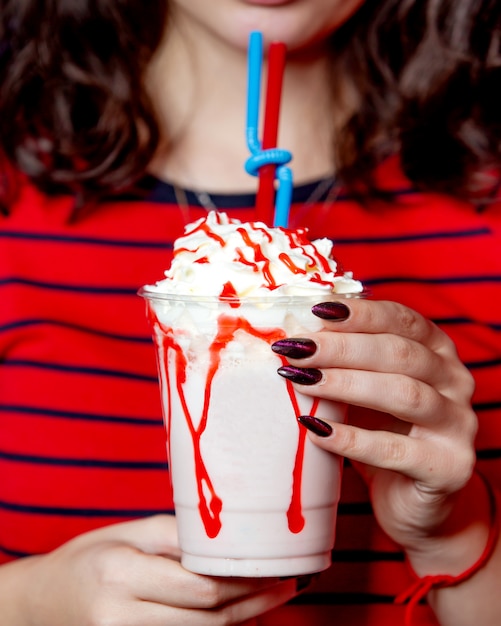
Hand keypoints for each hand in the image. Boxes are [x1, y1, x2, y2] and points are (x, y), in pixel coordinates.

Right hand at [14, 515, 299, 625]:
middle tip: (287, 585)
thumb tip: (228, 540)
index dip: (245, 581)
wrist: (41, 603)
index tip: (276, 568)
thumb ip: (176, 537)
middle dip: (254, 602)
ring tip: (272, 598)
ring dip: (243, 620)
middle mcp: (120, 616)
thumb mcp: (127, 534)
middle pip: (207, 618)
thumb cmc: (88, 558)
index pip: (199, 586)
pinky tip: (240, 615)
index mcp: (121, 574)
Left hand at [272, 298, 477, 555]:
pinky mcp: (448, 467)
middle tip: (297, 349)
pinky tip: (316, 431)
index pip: (401, 319)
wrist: (412, 499)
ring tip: (302, 381)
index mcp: (438, 351)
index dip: (360, 313)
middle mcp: (455, 381)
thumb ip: (346, 362)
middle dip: (342, 348)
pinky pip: (395, 450)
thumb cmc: (384, 432)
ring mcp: (458, 424)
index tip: (315, 311)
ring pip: (403, 393)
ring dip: (346, 385)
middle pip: (399, 353)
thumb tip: (294, 334)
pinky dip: (352, 439)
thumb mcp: (366, 389)